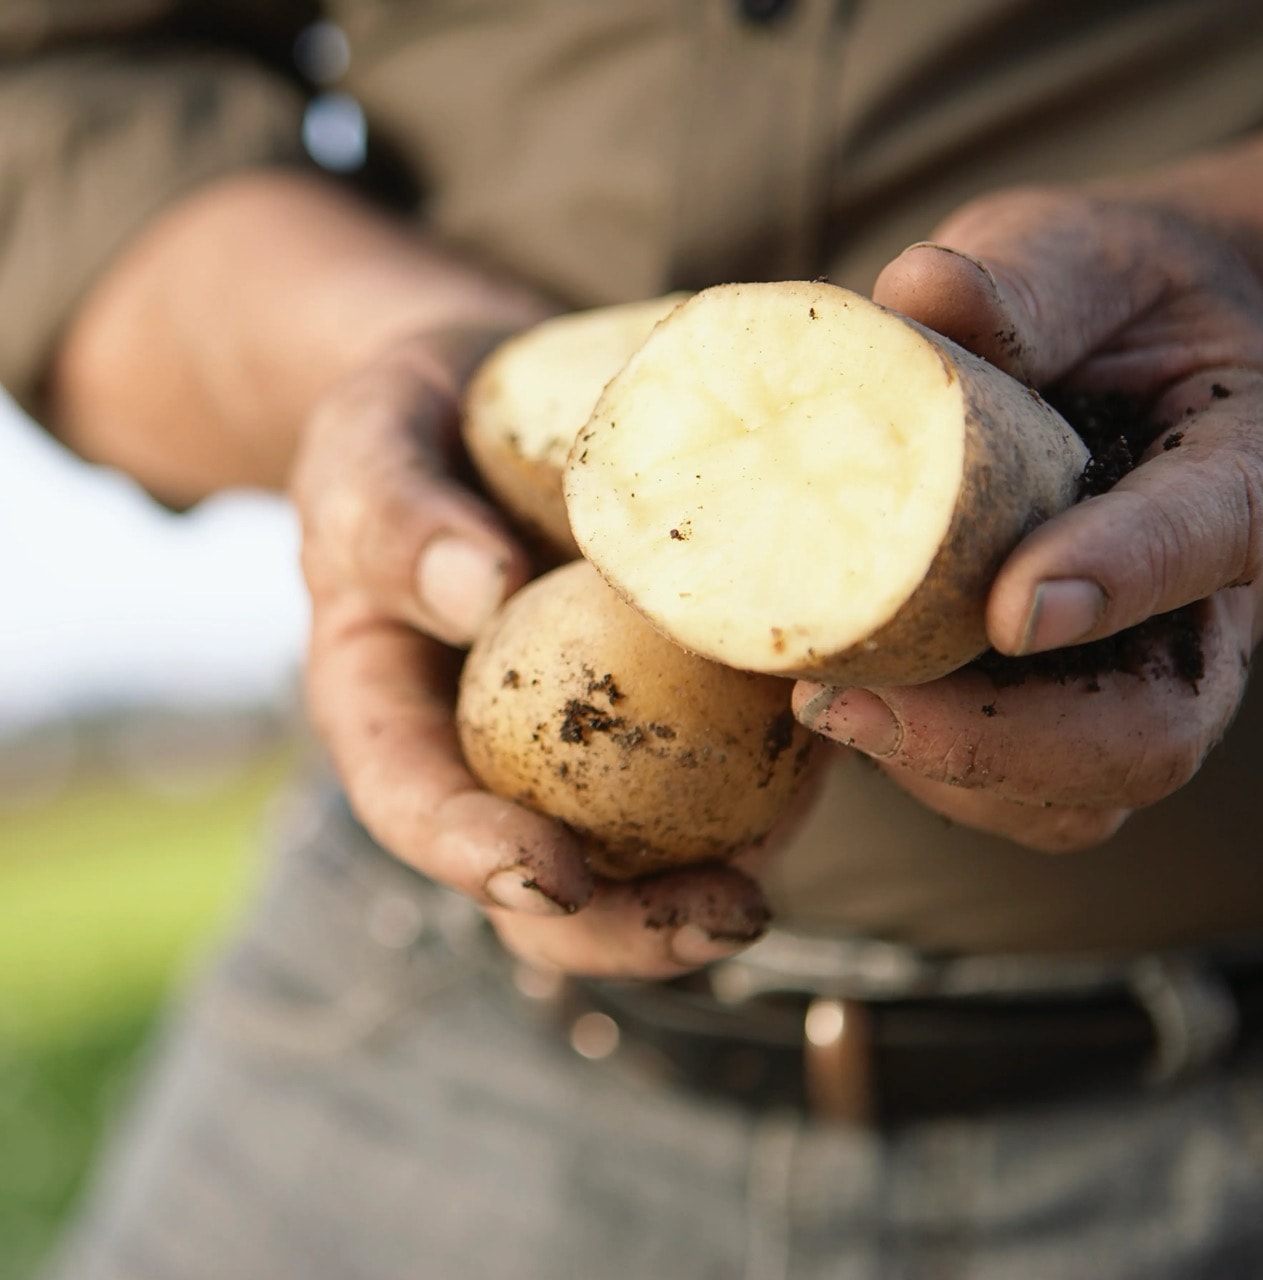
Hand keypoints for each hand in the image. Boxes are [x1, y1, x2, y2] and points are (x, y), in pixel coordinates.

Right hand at [292, 330, 771, 976]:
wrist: (492, 397)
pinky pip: (713, 772)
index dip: (473, 858)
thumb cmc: (409, 421)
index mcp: (393, 708)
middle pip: (535, 881)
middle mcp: (490, 747)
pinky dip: (764, 794)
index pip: (415, 805)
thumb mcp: (367, 444)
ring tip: (756, 897)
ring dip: (694, 898)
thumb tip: (482, 590)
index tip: (547, 872)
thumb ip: (391, 515)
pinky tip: (815, 776)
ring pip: (630, 859)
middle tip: (707, 915)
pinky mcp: (668, 702)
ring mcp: (583, 739)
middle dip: (616, 927)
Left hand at [796, 188, 1262, 850]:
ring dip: (943, 771)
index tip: (1012, 606)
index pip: (1210, 537)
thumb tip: (917, 291)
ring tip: (824, 702)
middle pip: (1148, 737)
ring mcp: (1128, 672)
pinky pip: (1011, 791)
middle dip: (997, 741)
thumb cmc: (1111, 301)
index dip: (1120, 578)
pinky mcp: (1057, 706)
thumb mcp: (1084, 256)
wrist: (1137, 357)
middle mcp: (1197, 608)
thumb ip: (1024, 279)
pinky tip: (837, 701)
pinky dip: (922, 768)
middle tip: (843, 703)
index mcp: (1238, 473)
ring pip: (1075, 797)